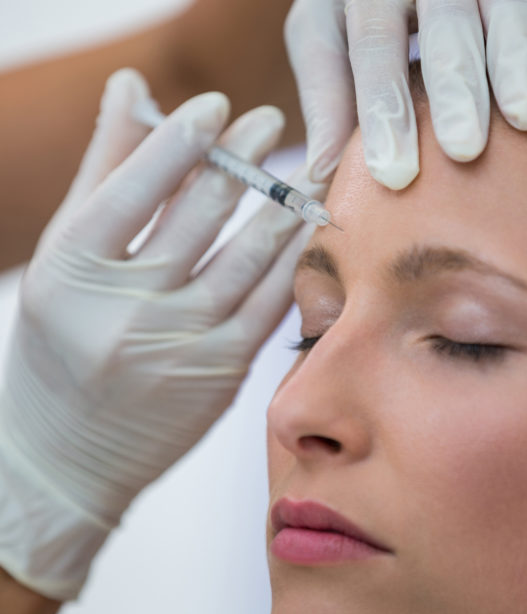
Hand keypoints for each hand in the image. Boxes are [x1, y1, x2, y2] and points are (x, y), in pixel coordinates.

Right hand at [0, 69, 323, 599]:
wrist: (68, 452)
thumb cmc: (61, 345)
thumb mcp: (66, 257)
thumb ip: (105, 170)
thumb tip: (132, 87)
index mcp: (73, 273)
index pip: (134, 188)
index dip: (181, 139)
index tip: (218, 105)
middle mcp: (127, 310)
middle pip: (200, 217)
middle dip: (244, 161)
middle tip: (270, 122)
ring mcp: (181, 345)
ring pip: (248, 259)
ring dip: (283, 207)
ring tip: (305, 171)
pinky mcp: (222, 373)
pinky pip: (268, 304)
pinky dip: (290, 261)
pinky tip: (305, 230)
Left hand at [285, 0, 526, 188]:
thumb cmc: (357, 8)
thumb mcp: (325, 35)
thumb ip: (326, 97)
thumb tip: (320, 172)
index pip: (373, 48)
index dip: (385, 109)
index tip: (394, 173)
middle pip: (443, 26)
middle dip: (456, 88)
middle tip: (463, 149)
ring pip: (504, 7)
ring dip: (517, 61)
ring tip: (525, 117)